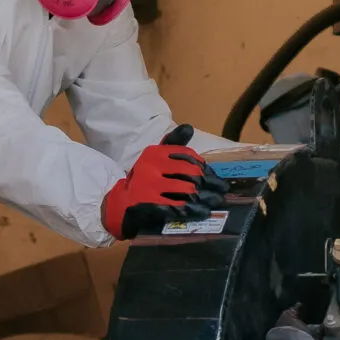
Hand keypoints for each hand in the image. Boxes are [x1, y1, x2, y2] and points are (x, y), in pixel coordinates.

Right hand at [102, 124, 228, 237]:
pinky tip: (203, 212)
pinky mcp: (150, 205)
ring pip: (186, 189)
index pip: (186, 156)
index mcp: (154, 153)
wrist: (118, 205)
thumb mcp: (155, 160)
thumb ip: (172, 145)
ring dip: (205, 197)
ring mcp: (149, 186)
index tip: (214, 175)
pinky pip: (177, 207)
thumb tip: (189, 127)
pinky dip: (193, 210)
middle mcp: (150, 166)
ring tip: (215, 200)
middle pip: (190, 172)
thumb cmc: (143, 181)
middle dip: (209, 182)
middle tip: (221, 189)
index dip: (204, 166)